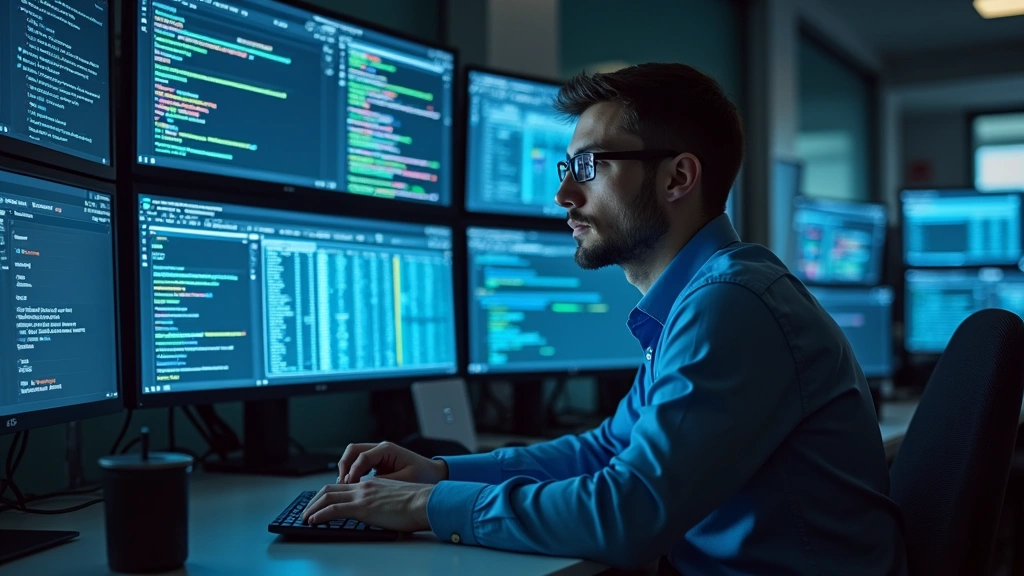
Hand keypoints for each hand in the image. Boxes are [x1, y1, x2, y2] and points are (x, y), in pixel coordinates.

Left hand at [301, 477, 433, 531]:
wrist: (426, 502)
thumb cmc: (418, 504)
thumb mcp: (397, 499)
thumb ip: (385, 503)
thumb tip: (382, 514)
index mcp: (372, 484)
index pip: (343, 485)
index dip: (329, 494)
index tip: (321, 502)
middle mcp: (364, 486)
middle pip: (330, 488)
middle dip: (314, 499)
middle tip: (307, 510)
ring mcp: (362, 496)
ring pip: (327, 496)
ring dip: (312, 507)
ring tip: (305, 517)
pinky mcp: (362, 508)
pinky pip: (334, 509)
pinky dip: (319, 514)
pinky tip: (313, 521)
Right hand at [336, 441, 448, 483]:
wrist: (436, 475)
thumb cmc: (424, 476)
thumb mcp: (403, 480)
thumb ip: (382, 483)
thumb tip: (362, 489)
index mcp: (388, 449)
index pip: (362, 456)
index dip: (353, 471)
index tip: (349, 486)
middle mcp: (381, 448)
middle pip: (352, 451)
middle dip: (344, 467)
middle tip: (341, 486)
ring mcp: (378, 455)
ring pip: (353, 456)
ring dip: (346, 470)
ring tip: (344, 487)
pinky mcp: (378, 463)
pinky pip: (359, 465)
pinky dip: (353, 473)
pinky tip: (352, 488)